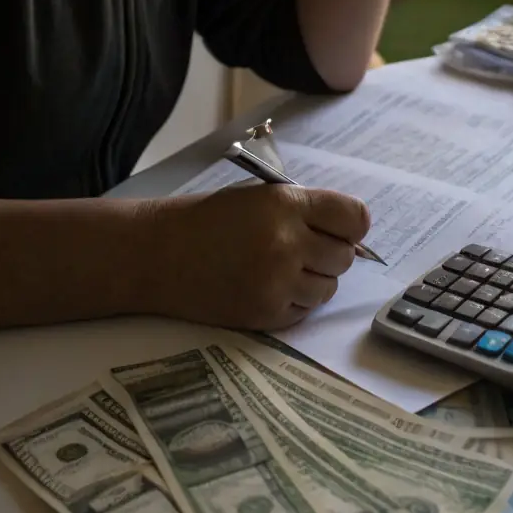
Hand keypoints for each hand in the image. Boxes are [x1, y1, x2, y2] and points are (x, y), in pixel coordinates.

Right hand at [147, 182, 370, 330]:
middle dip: (330, 252)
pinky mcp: (265, 314)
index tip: (343, 229)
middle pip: (345, 256)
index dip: (352, 225)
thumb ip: (303, 211)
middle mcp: (287, 243)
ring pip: (329, 287)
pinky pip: (305, 311)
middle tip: (305, 249)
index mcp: (286, 204)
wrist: (158, 254)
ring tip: (283, 269)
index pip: (354, 218)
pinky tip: (269, 286)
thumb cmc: (209, 219)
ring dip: (314, 279)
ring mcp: (277, 283)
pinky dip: (295, 301)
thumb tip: (351, 233)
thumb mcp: (259, 198)